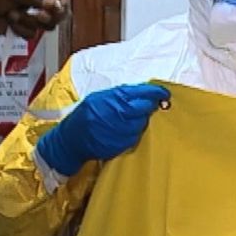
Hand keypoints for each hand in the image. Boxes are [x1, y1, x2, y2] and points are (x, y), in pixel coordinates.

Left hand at [0, 0, 69, 44]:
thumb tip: (56, 5)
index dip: (62, 3)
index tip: (58, 10)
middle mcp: (36, 0)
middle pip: (58, 12)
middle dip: (49, 16)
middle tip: (39, 17)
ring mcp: (30, 15)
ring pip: (46, 25)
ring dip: (29, 22)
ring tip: (13, 16)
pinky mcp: (22, 28)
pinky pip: (32, 34)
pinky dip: (20, 30)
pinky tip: (8, 23)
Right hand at [36, 84, 169, 175]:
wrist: (71, 139)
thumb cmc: (85, 115)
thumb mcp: (99, 98)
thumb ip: (120, 94)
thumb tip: (143, 92)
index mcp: (111, 98)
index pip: (140, 93)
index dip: (155, 93)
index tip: (164, 93)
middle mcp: (116, 113)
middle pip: (144, 108)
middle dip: (150, 106)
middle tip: (152, 105)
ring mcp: (119, 130)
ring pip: (141, 123)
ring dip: (141, 120)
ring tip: (130, 119)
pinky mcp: (120, 144)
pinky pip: (134, 136)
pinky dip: (133, 132)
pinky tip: (124, 129)